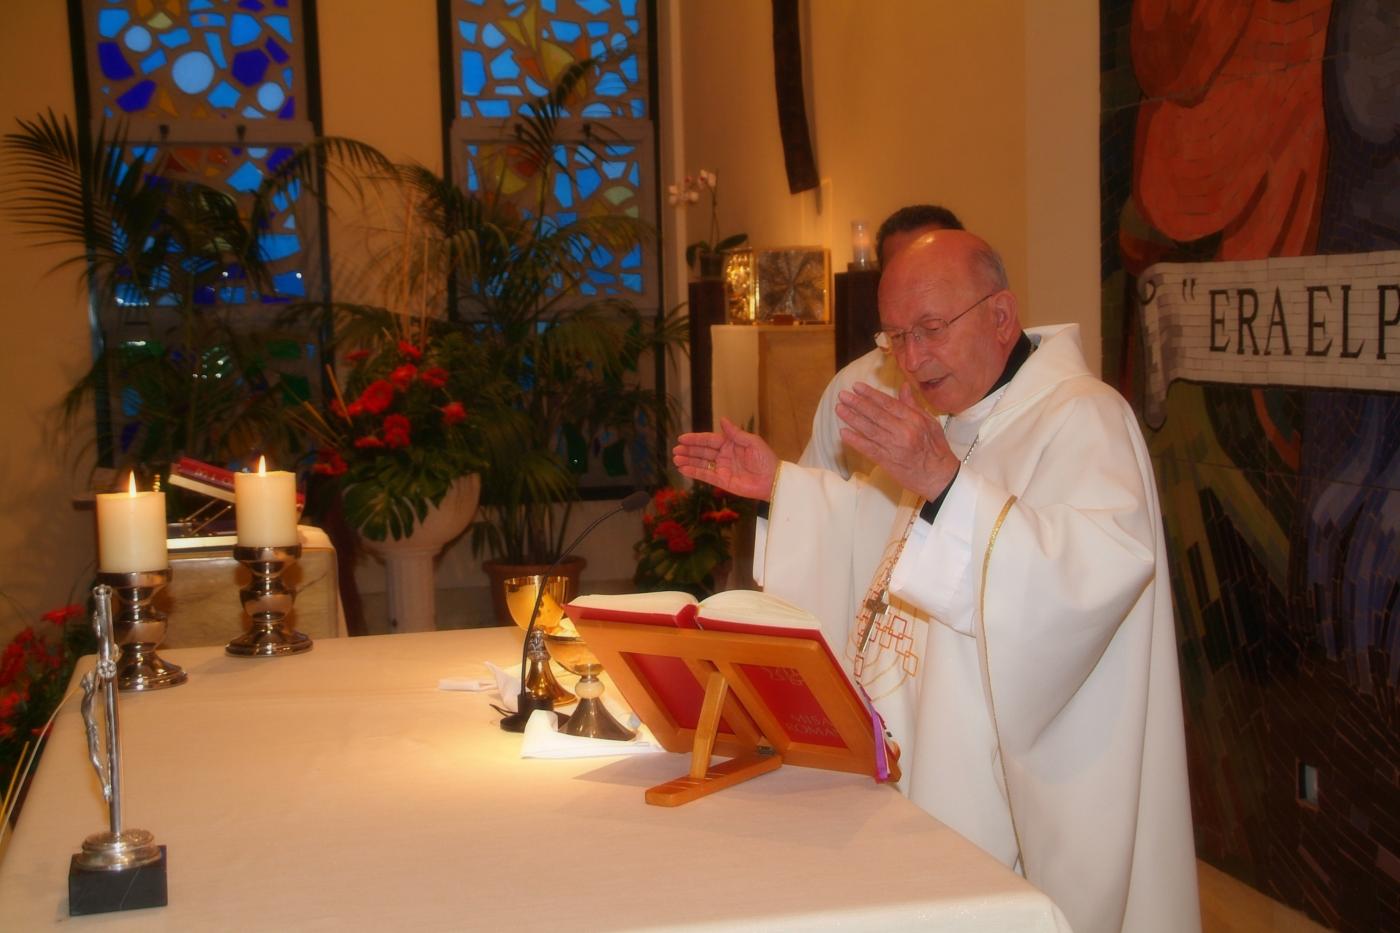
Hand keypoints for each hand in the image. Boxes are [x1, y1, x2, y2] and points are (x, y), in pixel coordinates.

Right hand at [673, 418, 778, 499]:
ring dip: (688, 461)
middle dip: (688, 450)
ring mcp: (722, 469)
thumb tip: (722, 419)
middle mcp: (724, 456)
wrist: (772, 479)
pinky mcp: (722, 481)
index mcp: (730, 444)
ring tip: (675, 459)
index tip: (681, 438)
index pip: (709, 440)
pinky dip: (694, 472)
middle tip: (675, 450)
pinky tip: (683, 469)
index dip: (695, 439)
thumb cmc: (765, 459)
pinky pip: (705, 476)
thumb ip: (735, 433)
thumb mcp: (752, 442)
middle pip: (702, 451)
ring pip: (701, 463)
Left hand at [836, 384, 958, 500]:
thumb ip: (913, 405)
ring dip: (852, 418)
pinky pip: (868, 449)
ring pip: (870, 430)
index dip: (871, 394)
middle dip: (857, 403)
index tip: (857, 387)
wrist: (939, 477)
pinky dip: (855, 440)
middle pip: (876, 415)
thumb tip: (903, 386)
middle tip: (843, 395)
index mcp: (914, 420)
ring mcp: (894, 447)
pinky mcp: (887, 462)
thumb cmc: (935, 449)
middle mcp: (903, 432)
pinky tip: (843, 433)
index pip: (888, 404)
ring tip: (839, 409)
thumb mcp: (929, 422)